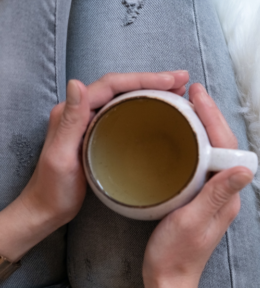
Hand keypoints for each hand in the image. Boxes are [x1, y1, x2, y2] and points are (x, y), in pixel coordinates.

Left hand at [0, 71, 188, 261]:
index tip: (170, 80)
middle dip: (154, 81)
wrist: (48, 209)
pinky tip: (162, 113)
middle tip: (183, 80)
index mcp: (73, 110)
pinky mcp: (101, 134)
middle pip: (122, 87)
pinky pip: (127, 113)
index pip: (112, 84)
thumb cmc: (53, 189)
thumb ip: (71, 121)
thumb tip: (77, 83)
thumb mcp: (61, 155)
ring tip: (179, 92)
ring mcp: (92, 122)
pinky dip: (147, 108)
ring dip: (153, 91)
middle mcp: (82, 111)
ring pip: (127, 98)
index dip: (143, 79)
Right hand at [142, 83, 252, 287]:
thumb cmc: (175, 255)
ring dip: (203, 126)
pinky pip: (202, 163)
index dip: (214, 118)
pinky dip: (194, 143)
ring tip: (187, 105)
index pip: (227, 146)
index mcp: (227, 195)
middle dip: (210, 116)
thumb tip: (245, 168)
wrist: (169, 281)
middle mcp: (225, 192)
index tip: (198, 96)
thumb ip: (216, 195)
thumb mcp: (192, 222)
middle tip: (191, 92)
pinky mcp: (201, 199)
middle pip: (223, 145)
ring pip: (213, 151)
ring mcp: (214, 195)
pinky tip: (181, 137)